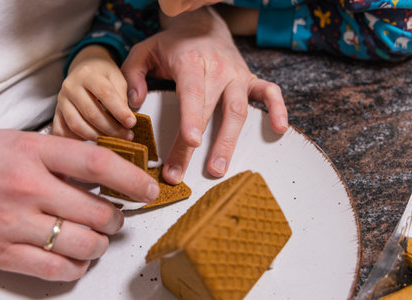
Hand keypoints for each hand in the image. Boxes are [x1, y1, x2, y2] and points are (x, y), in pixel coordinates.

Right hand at [0, 130, 158, 280]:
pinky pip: (57, 269)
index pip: (97, 163)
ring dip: (102, 242)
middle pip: (96, 211)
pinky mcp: (3, 254)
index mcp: (33, 153)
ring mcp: (13, 224)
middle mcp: (26, 188)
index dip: (131, 178)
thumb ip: (62, 155)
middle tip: (117, 215)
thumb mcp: (21, 143)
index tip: (148, 189)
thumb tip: (106, 169)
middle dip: (118, 218)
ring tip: (99, 235)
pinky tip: (77, 254)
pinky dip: (78, 265)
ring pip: (83, 244)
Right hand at [53, 45, 136, 140]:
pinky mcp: (56, 113)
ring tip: (113, 140)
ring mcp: (61, 101)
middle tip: (127, 136)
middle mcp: (70, 86)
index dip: (120, 111)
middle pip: (91, 113)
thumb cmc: (104, 76)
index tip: (132, 123)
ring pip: (76, 125)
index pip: (105, 94)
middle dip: (112, 129)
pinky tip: (93, 141)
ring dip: (97, 137)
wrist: (85, 69)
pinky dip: (78, 140)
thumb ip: (122, 97)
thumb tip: (126, 121)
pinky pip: (62, 132)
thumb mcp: (118, 79)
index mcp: (88, 74)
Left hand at [121, 7, 287, 183]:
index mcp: (190, 62)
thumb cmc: (174, 44)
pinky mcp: (251, 79)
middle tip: (183, 174)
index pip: (193, 93)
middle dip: (199, 146)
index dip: (192, 118)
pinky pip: (270, 92)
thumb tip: (134, 104)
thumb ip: (133, 74)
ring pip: (239, 110)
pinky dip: (278, 109)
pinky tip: (278, 129)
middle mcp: (218, 69)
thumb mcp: (146, 50)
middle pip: (212, 111)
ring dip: (230, 141)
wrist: (203, 25)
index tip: (191, 143)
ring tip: (219, 169)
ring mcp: (237, 75)